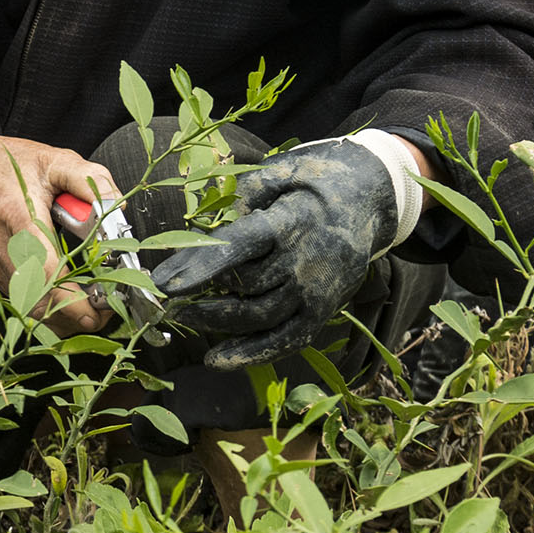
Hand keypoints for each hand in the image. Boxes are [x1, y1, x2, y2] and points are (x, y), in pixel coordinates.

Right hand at [0, 127, 115, 334]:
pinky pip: (22, 301)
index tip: (98, 308)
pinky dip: (48, 310)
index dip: (72, 297)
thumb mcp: (54, 160)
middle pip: (37, 299)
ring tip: (93, 309)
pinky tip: (70, 302)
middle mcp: (3, 246)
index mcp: (19, 217)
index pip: (44, 270)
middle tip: (105, 312)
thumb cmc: (8, 164)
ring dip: (62, 317)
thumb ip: (90, 180)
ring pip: (29, 307)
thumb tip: (116, 207)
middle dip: (74, 316)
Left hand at [153, 141, 397, 367]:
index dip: (201, 265)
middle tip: (163, 300)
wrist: (370, 200)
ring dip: (216, 323)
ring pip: (261, 317)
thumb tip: (210, 226)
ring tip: (180, 318)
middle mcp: (306, 260)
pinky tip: (217, 360)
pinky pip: (287, 340)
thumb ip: (244, 196)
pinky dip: (252, 354)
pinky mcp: (324, 310)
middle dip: (200, 296)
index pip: (242, 246)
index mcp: (292, 221)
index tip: (164, 283)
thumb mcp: (282, 172)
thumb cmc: (313, 183)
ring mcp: (317, 290)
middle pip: (246, 286)